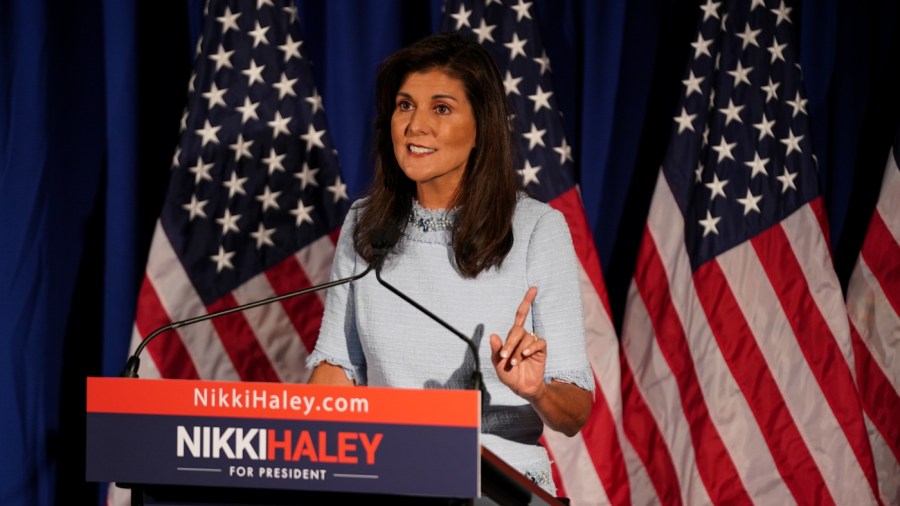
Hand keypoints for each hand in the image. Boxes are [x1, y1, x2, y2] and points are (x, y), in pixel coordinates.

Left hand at [489, 286, 546, 401]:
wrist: (521, 387)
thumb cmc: (509, 374)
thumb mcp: (498, 363)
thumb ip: (496, 350)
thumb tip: (493, 335)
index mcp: (514, 336)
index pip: (521, 315)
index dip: (527, 301)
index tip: (534, 288)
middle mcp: (524, 337)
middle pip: (517, 330)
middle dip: (509, 343)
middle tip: (504, 357)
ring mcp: (533, 343)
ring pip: (525, 339)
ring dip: (517, 351)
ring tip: (514, 363)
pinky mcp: (541, 351)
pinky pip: (537, 343)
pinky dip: (530, 348)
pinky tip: (525, 355)